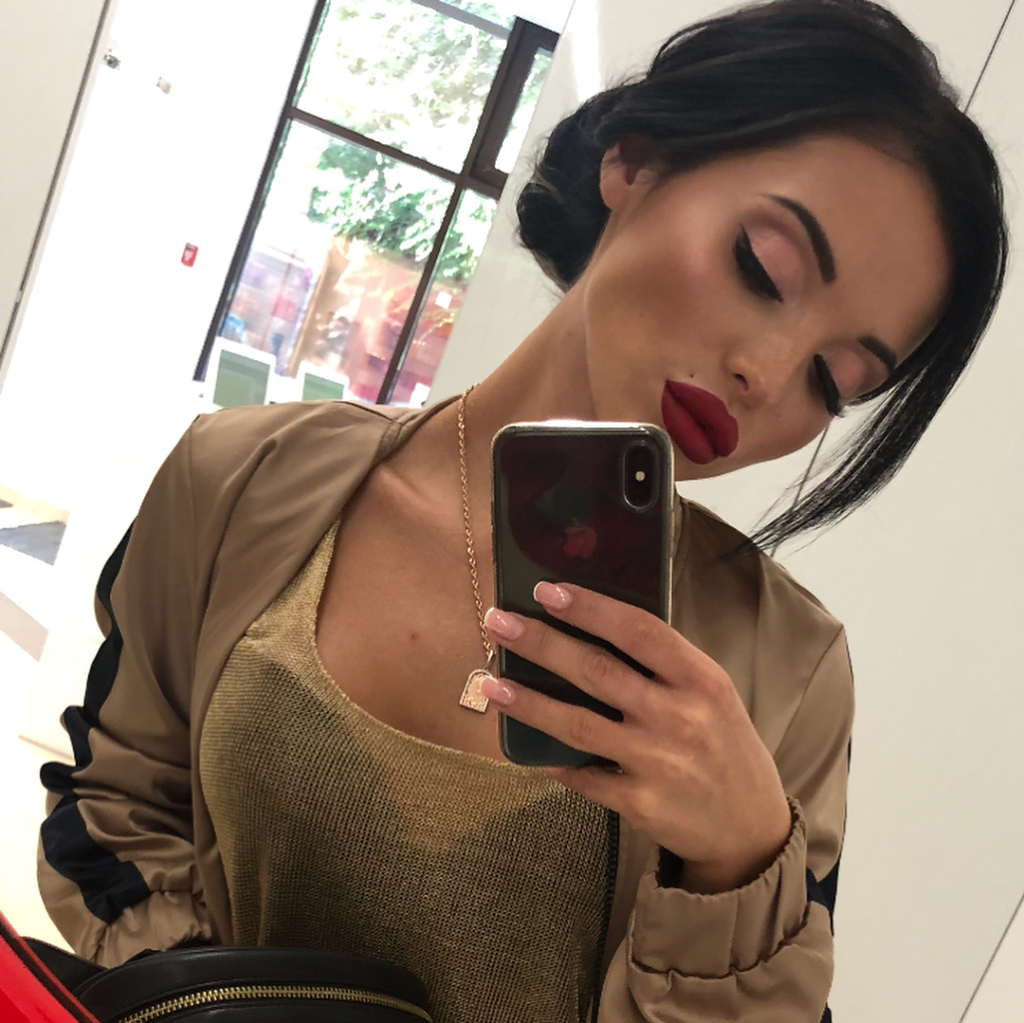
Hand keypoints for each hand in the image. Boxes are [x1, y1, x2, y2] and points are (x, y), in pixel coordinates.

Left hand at [481, 582, 792, 893]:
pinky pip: (582, 775)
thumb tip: (592, 626)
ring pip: (578, 724)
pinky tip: (521, 744)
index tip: (546, 590)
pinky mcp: (640, 803)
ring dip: (528, 702)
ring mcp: (658, 763)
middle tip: (498, 622)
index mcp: (702, 679)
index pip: (639, 631)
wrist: (751, 828)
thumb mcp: (712, 694)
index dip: (590, 608)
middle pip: (598, 670)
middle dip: (541, 643)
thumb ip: (665, 665)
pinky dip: (549, 758)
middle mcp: (680, 717)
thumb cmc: (724, 745)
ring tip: (490, 682)